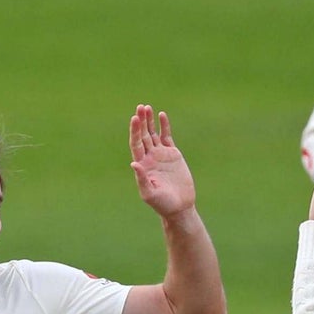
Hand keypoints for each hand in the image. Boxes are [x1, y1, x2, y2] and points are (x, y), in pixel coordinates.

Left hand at [129, 104, 195, 218]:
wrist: (179, 206)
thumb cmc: (162, 203)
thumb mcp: (149, 193)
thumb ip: (141, 178)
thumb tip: (134, 163)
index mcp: (142, 165)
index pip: (136, 144)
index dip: (135, 131)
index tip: (135, 119)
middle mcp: (149, 157)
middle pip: (143, 135)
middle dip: (141, 122)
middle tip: (140, 107)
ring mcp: (160, 155)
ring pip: (153, 134)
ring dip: (149, 121)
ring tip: (146, 107)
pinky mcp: (173, 155)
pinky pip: (167, 137)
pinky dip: (164, 126)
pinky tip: (162, 115)